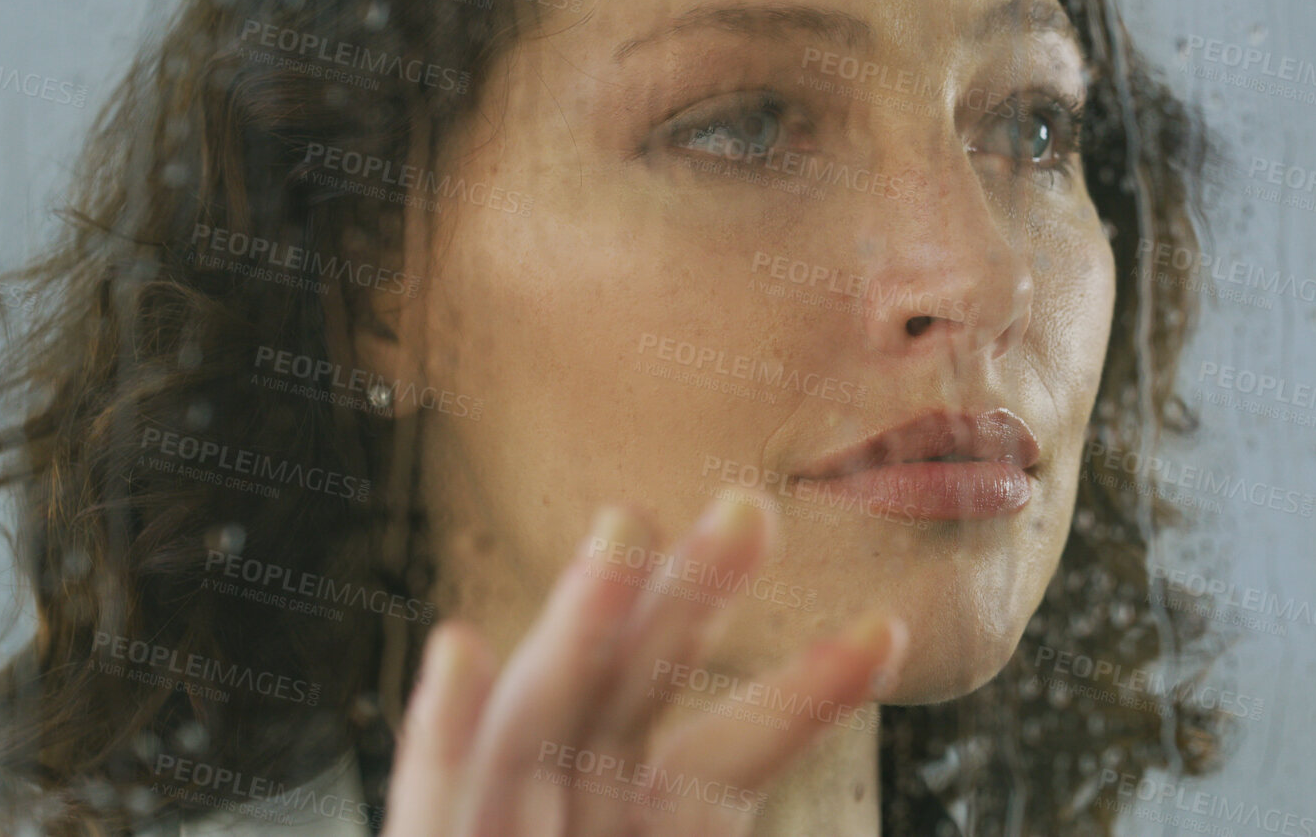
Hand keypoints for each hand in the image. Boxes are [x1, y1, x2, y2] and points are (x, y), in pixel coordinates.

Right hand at [380, 493, 908, 836]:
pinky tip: (461, 652)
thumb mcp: (689, 830)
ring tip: (625, 535)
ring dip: (581, 629)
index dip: (802, 698)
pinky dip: (441, 738)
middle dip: (689, 606)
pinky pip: (434, 803)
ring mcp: (508, 832)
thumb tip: (864, 680)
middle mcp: (577, 818)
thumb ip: (712, 809)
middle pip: (638, 698)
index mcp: (651, 829)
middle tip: (753, 510)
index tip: (881, 641)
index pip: (730, 757)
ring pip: (545, 721)